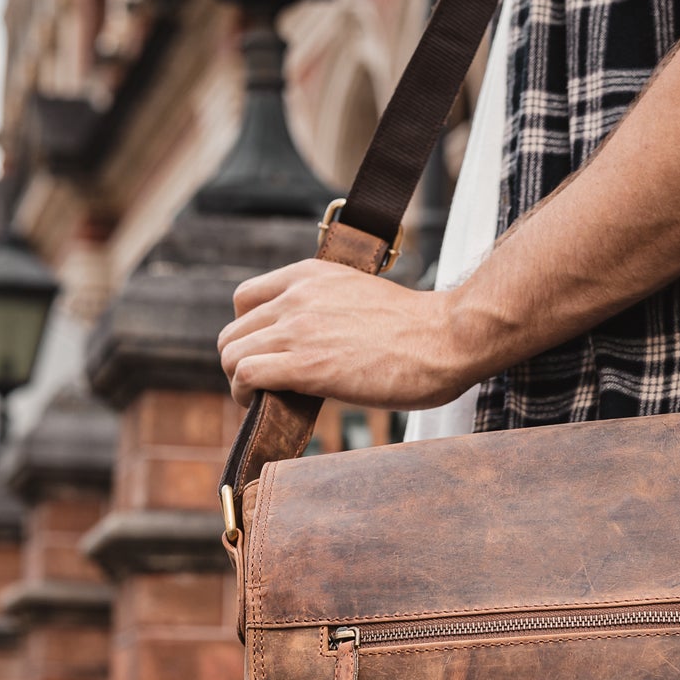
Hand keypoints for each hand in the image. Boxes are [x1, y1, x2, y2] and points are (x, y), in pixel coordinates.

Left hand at [218, 259, 480, 409]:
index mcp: (309, 275)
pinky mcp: (307, 364)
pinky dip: (244, 394)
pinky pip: (247, 374)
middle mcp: (297, 296)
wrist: (447, 338)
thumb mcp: (358, 296)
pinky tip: (261, 404)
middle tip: (262, 385)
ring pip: (232, 354)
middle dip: (241, 362)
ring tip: (260, 398)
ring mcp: (299, 329)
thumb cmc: (418, 329)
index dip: (247, 333)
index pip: (244, 299)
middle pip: (233, 332)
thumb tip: (312, 342)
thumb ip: (326, 309)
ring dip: (239, 381)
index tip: (264, 354)